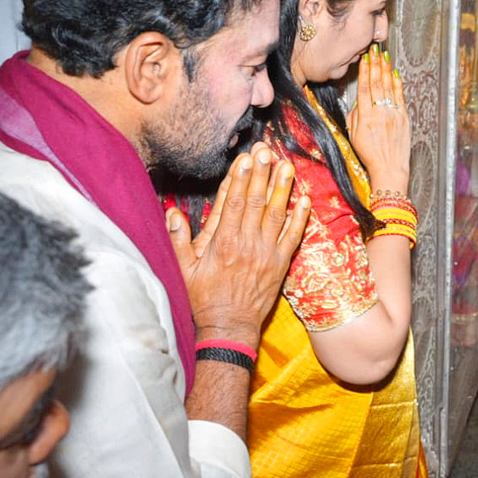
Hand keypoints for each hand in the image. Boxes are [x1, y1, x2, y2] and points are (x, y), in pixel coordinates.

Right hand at [167, 142, 310, 347]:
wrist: (229, 327)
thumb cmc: (203, 299)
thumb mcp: (183, 270)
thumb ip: (178, 240)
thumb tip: (171, 212)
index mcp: (223, 242)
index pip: (233, 202)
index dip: (240, 178)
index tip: (246, 158)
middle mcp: (247, 243)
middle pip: (256, 201)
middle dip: (261, 173)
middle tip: (267, 150)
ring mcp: (267, 252)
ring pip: (276, 214)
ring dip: (282, 188)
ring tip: (286, 165)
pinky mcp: (281, 263)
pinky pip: (293, 236)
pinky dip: (300, 217)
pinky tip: (305, 199)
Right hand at [347, 45, 410, 193]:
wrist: (389, 168)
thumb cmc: (370, 155)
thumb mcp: (354, 136)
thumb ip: (355, 116)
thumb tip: (359, 101)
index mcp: (365, 117)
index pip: (364, 88)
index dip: (364, 71)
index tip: (364, 59)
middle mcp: (380, 113)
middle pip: (376, 83)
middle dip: (375, 65)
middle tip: (374, 50)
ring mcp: (393, 114)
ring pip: (388, 87)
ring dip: (386, 70)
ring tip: (384, 57)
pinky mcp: (404, 118)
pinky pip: (400, 97)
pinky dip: (398, 84)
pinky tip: (395, 74)